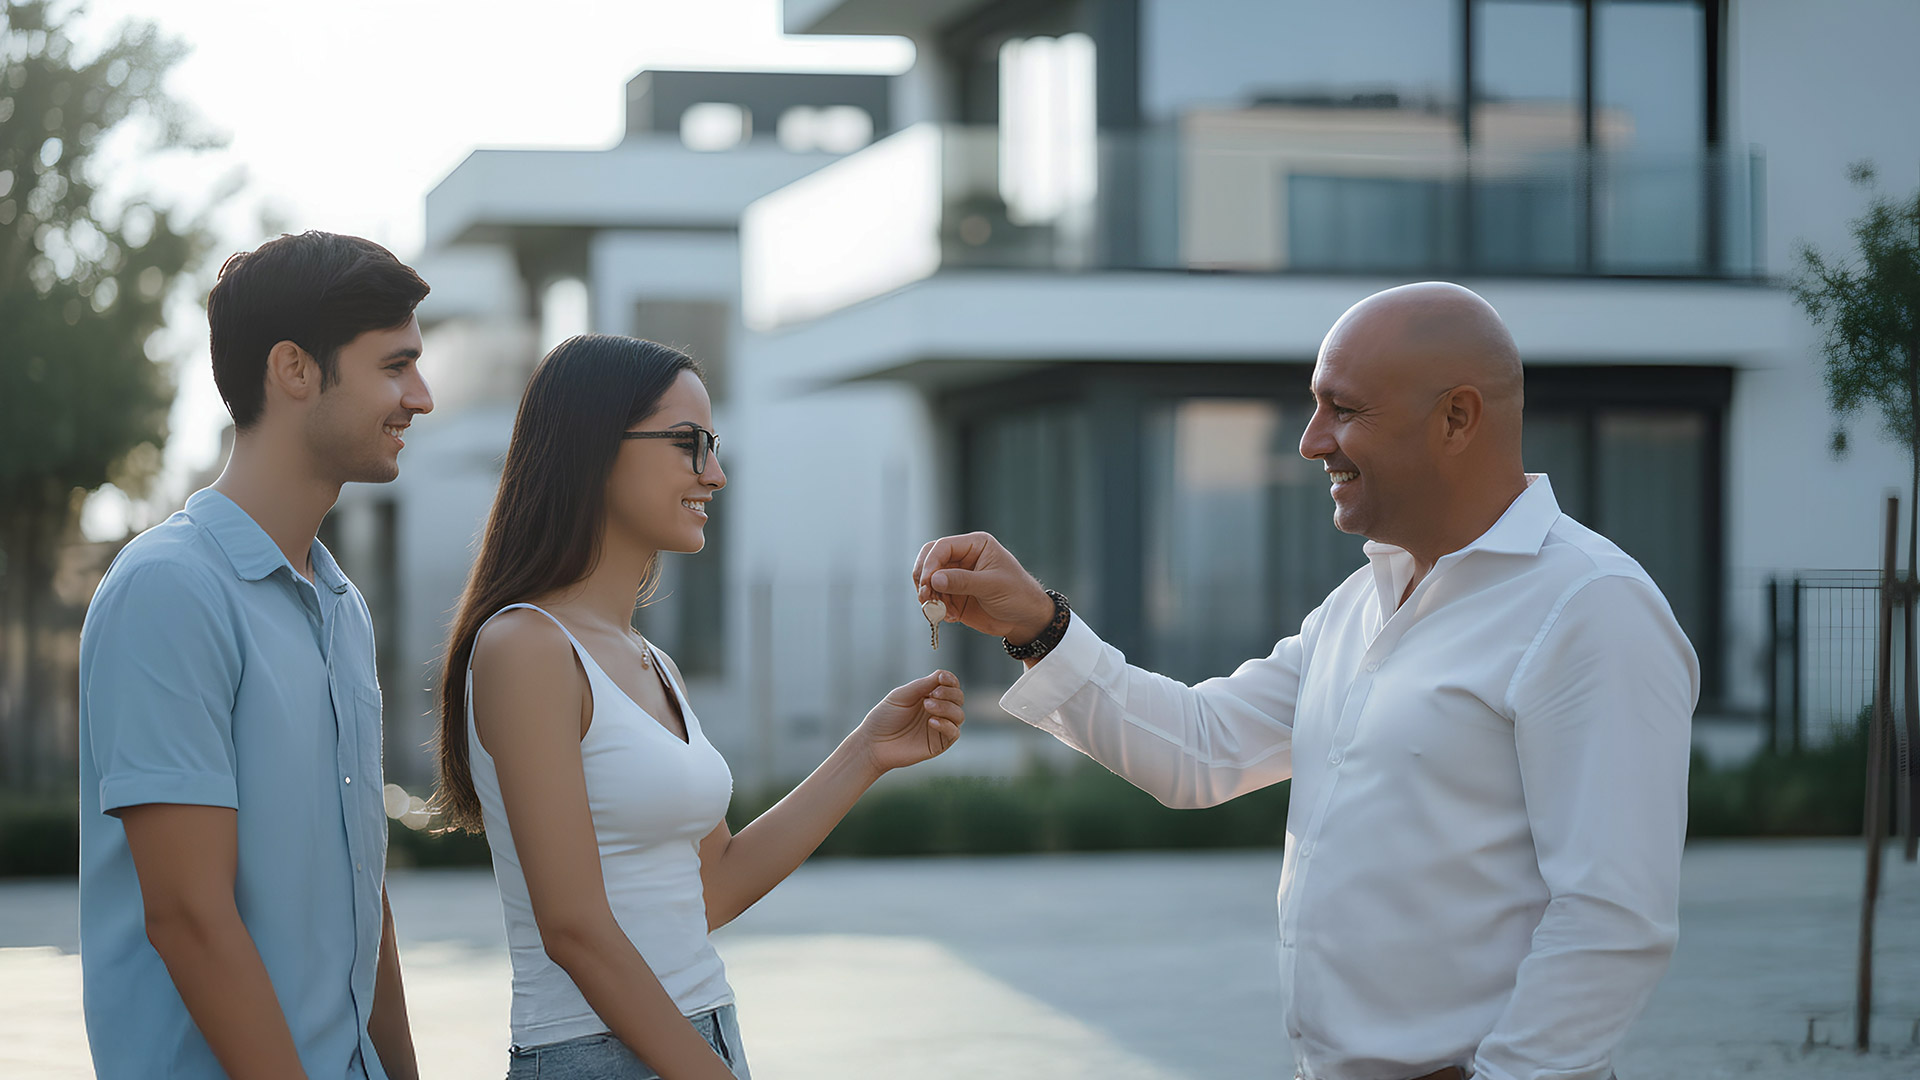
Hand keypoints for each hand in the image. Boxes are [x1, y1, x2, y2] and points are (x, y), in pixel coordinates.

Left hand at [855, 670, 964, 772]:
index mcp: (930, 696)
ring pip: (959, 715)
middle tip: (933, 694)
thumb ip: (922, 685)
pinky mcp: (939, 744)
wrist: (873, 743)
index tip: (941, 677)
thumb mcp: (902, 695)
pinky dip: (946, 725)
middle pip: (958, 698)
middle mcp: (938, 711)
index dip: (950, 680)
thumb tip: (942, 674)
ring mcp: (940, 728)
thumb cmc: (884, 717)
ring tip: (927, 706)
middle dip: (950, 693)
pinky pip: (954, 733)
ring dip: (946, 707)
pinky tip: (931, 721)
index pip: (951, 686)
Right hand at [913, 532, 1054, 643]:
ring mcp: (956, 577)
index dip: (931, 563)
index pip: (942, 547)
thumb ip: (963, 581)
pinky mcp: (953, 595)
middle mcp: (962, 558)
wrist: (1025, 619)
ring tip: (939, 612)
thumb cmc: (1018, 595)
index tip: (927, 582)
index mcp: (975, 545)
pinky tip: (950, 617)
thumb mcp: (992, 586)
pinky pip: (934, 599)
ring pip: (928, 581)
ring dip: (929, 597)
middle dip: (923, 579)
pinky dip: (936, 609)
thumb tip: (934, 579)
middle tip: (925, 597)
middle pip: (929, 560)